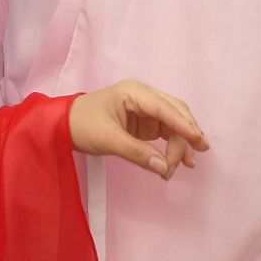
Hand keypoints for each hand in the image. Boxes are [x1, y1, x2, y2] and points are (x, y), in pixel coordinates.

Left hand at [68, 79, 207, 180]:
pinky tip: (175, 160)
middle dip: (186, 134)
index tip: (198, 142)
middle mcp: (143, 97)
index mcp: (134, 92)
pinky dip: (171, 145)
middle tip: (191, 160)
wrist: (62, 125)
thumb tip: (163, 168)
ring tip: (186, 165)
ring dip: (181, 142)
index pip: (165, 107)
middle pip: (175, 112)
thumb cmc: (82, 125)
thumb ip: (137, 153)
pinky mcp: (143, 122)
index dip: (183, 125)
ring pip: (173, 123)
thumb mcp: (108, 139)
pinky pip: (165, 131)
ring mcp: (145, 109)